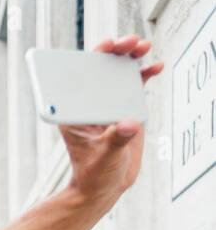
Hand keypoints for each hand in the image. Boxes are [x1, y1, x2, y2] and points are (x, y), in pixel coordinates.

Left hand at [60, 36, 163, 205]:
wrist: (106, 187)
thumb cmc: (95, 174)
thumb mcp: (104, 156)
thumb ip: (117, 139)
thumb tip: (130, 125)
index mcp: (74, 112)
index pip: (79, 78)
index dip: (91, 58)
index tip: (105, 46)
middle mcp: (89, 104)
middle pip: (99, 70)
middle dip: (113, 52)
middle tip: (127, 42)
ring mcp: (107, 105)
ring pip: (117, 74)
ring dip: (129, 57)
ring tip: (142, 46)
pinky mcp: (123, 109)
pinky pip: (133, 86)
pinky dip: (144, 74)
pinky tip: (155, 67)